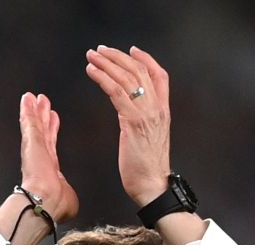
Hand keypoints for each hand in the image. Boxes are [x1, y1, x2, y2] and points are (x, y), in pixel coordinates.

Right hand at [18, 92, 78, 222]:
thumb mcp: (68, 199)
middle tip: (43, 103)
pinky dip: (27, 110)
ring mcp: (34, 149)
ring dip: (35, 111)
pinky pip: (30, 123)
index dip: (52, 132)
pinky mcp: (31, 142)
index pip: (51, 146)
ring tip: (34, 97)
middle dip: (43, 117)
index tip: (53, 120)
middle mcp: (40, 158)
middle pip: (42, 132)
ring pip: (35, 125)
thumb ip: (69, 195)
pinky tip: (27, 98)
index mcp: (49, 170)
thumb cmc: (56, 205)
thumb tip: (70, 201)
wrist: (46, 202)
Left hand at [85, 45, 170, 206]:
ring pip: (127, 78)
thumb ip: (144, 122)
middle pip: (140, 71)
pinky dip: (103, 78)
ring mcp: (147, 113)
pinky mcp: (133, 121)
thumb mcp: (150, 139)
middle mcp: (157, 107)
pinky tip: (92, 72)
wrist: (152, 185)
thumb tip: (133, 115)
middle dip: (118, 56)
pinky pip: (117, 92)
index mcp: (163, 110)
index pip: (159, 75)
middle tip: (101, 49)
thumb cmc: (147, 168)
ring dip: (107, 63)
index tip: (131, 49)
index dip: (146, 59)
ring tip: (92, 55)